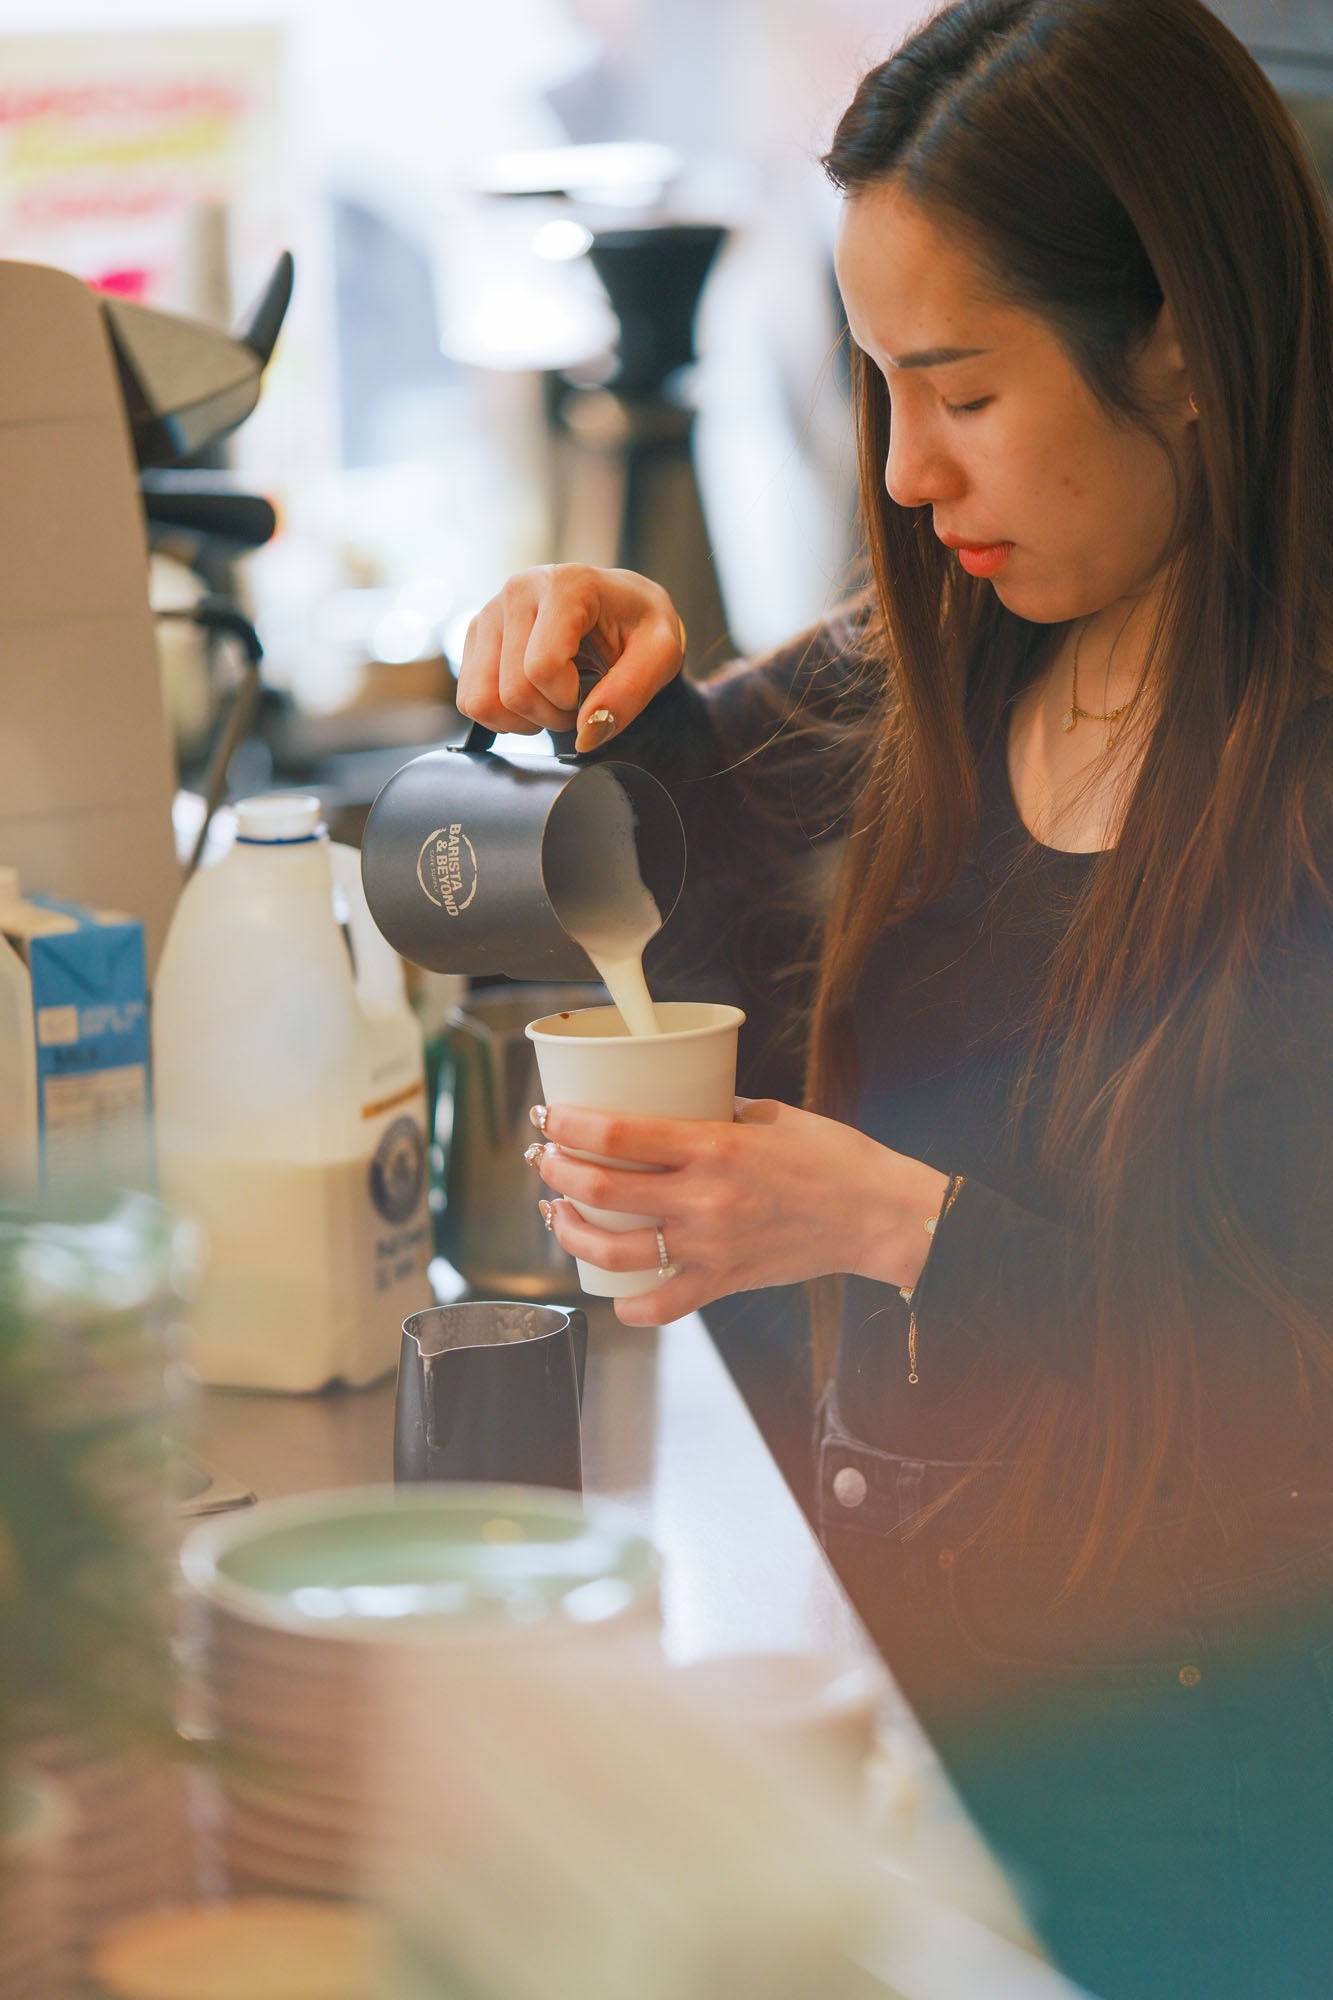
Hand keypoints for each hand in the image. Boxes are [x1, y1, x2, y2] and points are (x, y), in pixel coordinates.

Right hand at [456, 564, 684, 751]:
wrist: (622, 606)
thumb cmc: (643, 626)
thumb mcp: (662, 655)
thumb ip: (630, 694)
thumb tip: (586, 734)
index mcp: (565, 585)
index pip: (542, 668)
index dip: (569, 700)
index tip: (593, 689)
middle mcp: (518, 590)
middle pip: (512, 691)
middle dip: (549, 715)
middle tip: (576, 701)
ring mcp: (490, 611)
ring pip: (481, 700)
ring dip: (521, 719)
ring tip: (552, 699)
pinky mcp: (476, 634)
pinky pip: (469, 699)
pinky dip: (500, 714)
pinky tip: (531, 695)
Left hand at [530, 1097, 950, 1326]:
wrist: (878, 1215)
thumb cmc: (832, 1157)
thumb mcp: (769, 1114)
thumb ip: (715, 1110)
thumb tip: (668, 1100)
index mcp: (715, 1147)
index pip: (619, 1134)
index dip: (570, 1124)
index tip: (548, 1116)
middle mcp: (705, 1200)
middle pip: (602, 1188)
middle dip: (556, 1169)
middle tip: (543, 1157)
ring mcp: (711, 1247)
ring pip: (613, 1251)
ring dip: (570, 1230)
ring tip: (558, 1212)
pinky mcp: (724, 1282)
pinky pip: (661, 1306)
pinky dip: (628, 1304)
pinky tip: (613, 1287)